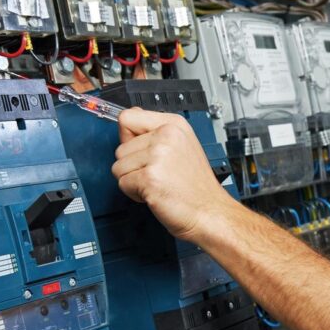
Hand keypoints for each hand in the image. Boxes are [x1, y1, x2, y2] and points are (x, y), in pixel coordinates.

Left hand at [112, 108, 237, 241]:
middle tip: (159, 174)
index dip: (127, 137)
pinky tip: (156, 193)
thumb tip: (128, 117)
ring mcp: (158, 156)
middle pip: (120, 148)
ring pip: (118, 167)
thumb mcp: (182, 145)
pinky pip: (122, 183)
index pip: (128, 117)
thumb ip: (153, 131)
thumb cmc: (197, 186)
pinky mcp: (149, 178)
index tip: (139, 150)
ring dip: (133, 180)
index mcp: (174, 125)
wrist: (210, 212)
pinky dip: (135, 194)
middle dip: (133, 166)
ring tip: (158, 184)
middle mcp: (166, 136)